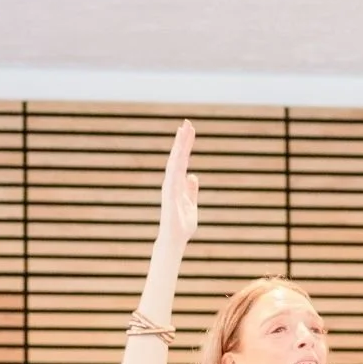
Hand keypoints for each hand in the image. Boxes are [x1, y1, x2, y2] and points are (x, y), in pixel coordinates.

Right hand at [158, 120, 198, 243]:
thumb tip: (193, 176)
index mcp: (178, 184)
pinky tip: (180, 152)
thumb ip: (191, 190)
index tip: (189, 130)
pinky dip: (176, 163)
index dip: (186, 146)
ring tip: (184, 131)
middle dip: (182, 140)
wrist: (175, 240)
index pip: (182, 161)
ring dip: (179, 147)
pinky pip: (173, 175)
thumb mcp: (191, 204)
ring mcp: (169, 187)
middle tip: (187, 123)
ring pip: (175, 163)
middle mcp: (171, 183)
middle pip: (178, 157)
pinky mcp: (169, 195)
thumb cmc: (182, 225)